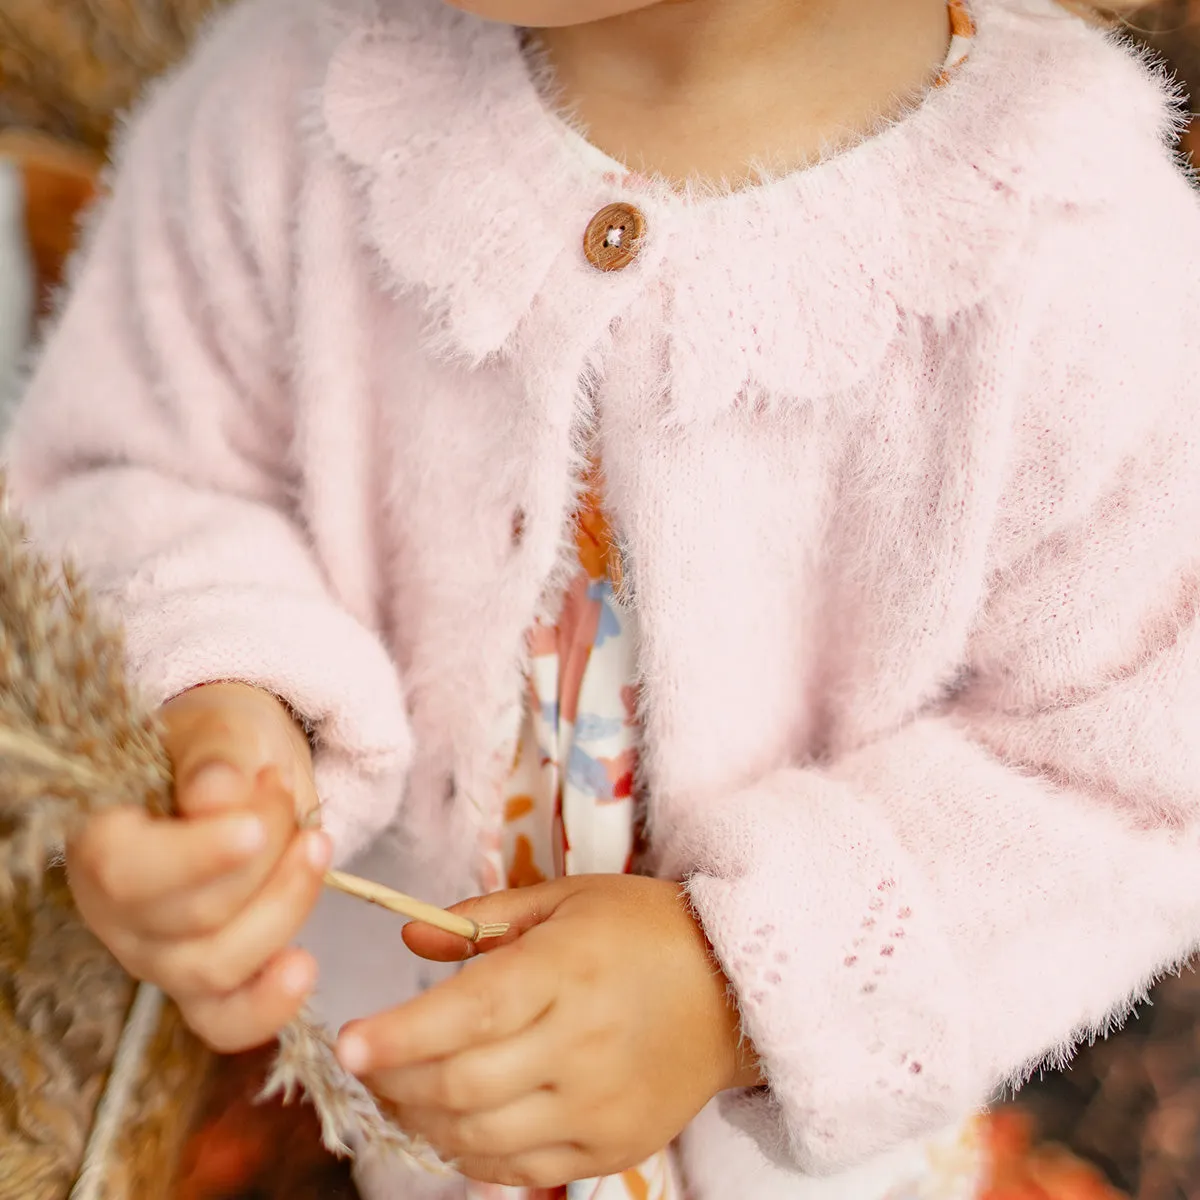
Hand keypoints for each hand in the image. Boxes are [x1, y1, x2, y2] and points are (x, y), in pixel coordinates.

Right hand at [66, 682, 331, 1052]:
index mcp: (100, 843)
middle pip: (189, 921)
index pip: (129, 873)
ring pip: (215, 968)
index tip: (255, 826)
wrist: (243, 773)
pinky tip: (304, 966)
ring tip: (318, 842)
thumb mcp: (220, 730)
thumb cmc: (221, 751)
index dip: (198, 858)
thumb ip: (216, 757)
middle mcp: (116, 913)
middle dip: (264, 858)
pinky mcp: (203, 983)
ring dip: (284, 907)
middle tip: (285, 793)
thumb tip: (215, 795)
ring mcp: (157, 956)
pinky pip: (225, 1023)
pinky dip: (268, 1005)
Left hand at [335, 875, 759, 1187]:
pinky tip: (453, 1123)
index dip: (400, 1033)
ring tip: (401, 1089)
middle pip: (462, 1084)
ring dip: (422, 1119)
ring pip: (480, 1136)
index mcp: (570, 969)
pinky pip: (519, 1170)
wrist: (732, 988)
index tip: (347, 1043)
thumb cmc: (641, 930)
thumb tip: (410, 940)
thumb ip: (482, 920)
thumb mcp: (566, 899)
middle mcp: (583, 1044)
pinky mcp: (612, 1146)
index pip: (471, 1012)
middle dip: (395, 1079)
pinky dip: (469, 1154)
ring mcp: (598, 1105)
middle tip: (365, 1063)